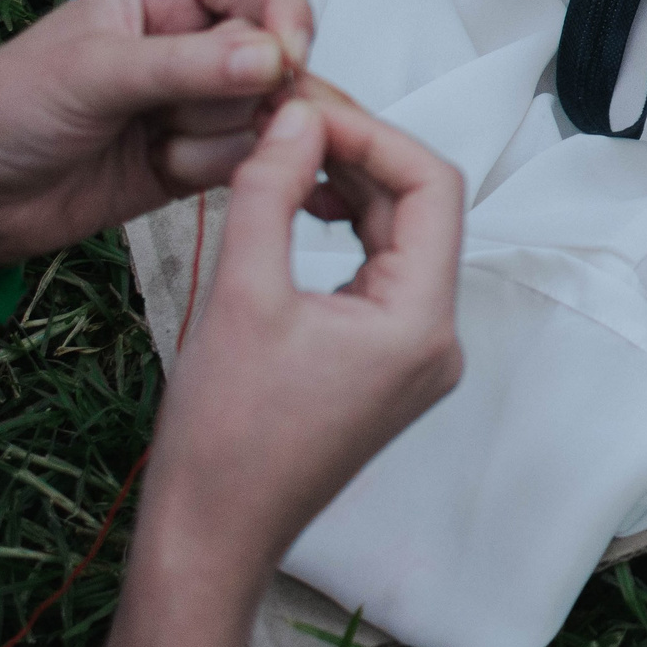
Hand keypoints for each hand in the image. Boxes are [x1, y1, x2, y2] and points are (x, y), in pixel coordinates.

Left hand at [0, 0, 315, 267]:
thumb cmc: (4, 108)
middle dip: (237, 87)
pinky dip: (210, 166)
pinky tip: (159, 164)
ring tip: (152, 136)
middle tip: (178, 107)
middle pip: (276, 50)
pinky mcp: (204, 151)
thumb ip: (188, 66)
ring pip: (267, 108)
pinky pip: (248, 154)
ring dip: (215, 132)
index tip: (286, 55)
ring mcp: (201, 98)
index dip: (285, 10)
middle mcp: (193, 38)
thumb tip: (272, 58)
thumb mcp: (92, 72)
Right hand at [87, 94, 464, 646]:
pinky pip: (383, 271)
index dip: (373, 136)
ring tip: (286, 155)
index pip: (432, 187)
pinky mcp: (387, 363)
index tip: (308, 111)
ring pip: (402, 236)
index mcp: (421, 322)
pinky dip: (346, 231)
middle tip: (292, 119)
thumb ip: (272, 193)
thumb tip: (297, 116)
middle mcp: (436, 338)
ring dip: (351, 189)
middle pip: (421, 208)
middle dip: (359, 154)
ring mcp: (416, 354)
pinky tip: (297, 208)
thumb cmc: (222, 438)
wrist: (210, 535)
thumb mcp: (240, 295)